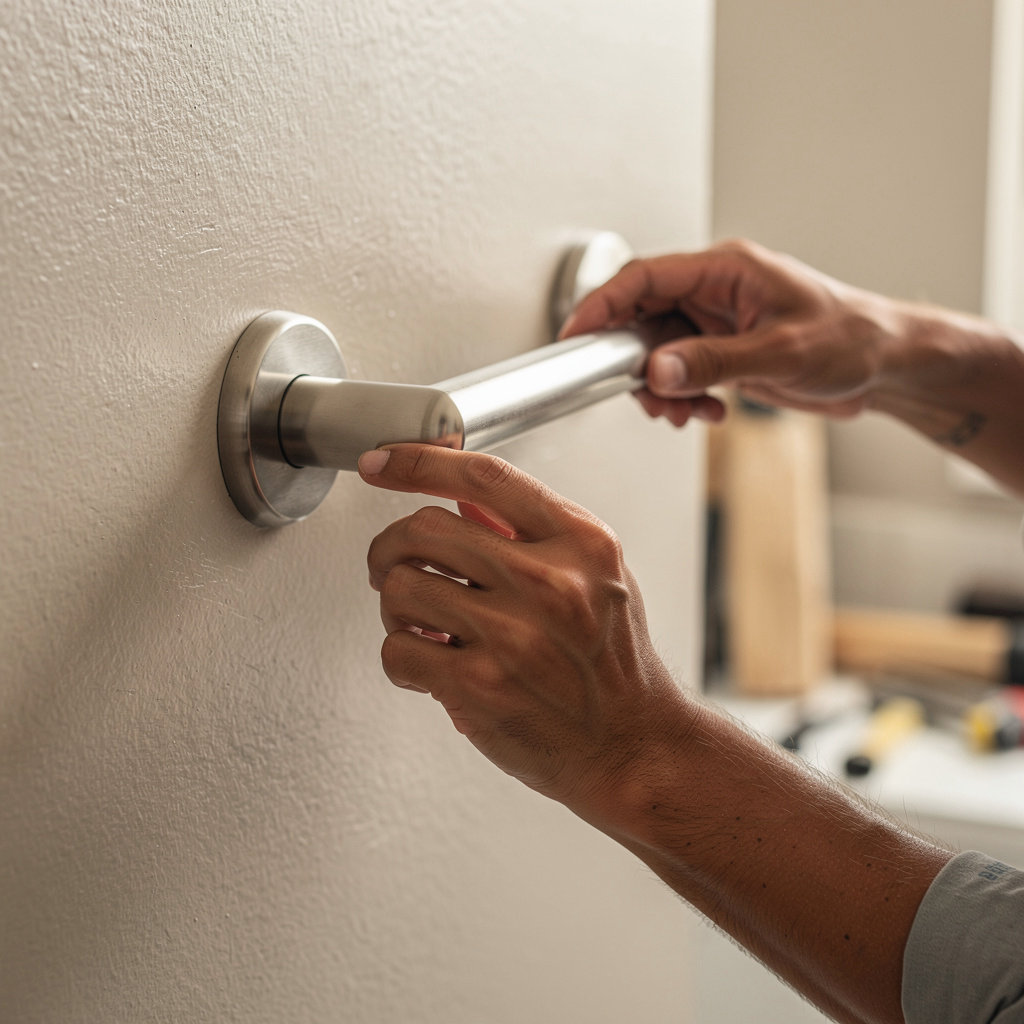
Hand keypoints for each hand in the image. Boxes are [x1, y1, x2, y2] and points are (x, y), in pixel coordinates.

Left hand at [359, 443, 691, 823]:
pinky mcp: (479, 686)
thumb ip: (537, 534)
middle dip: (391, 546)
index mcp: (581, 543)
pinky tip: (427, 663)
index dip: (421, 461)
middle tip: (391, 564)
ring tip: (418, 621)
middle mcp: (549, 582)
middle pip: (426, 527)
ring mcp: (513, 635)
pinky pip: (397, 649)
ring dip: (394, 603)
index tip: (382, 461)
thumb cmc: (615, 664)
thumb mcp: (599, 577)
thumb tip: (464, 502)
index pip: (486, 477)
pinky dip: (400, 655)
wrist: (633, 747)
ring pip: (400, 586)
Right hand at [559, 239, 902, 424]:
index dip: (603, 305)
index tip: (576, 336)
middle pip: (645, 320)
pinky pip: (682, 372)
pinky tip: (709, 411)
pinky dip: (685, 397)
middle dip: (638, 365)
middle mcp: (716, 292)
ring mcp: (718, 322)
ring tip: (687, 411)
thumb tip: (657, 370)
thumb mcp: (779, 352)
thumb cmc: (850, 338)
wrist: (885, 365)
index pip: (645, 278)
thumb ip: (712, 362)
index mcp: (726, 269)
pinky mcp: (723, 350)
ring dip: (664, 390)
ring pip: (660, 354)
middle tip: (647, 397)